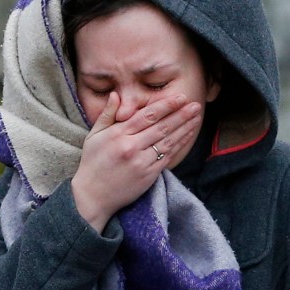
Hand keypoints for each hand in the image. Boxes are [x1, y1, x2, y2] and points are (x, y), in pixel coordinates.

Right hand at [71, 93, 201, 230]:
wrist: (92, 195)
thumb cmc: (92, 163)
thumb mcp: (93, 136)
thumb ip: (107, 114)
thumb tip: (115, 94)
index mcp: (118, 135)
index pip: (146, 116)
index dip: (165, 105)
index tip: (179, 97)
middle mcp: (131, 147)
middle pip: (161, 127)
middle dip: (181, 114)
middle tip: (195, 104)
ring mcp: (141, 162)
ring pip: (168, 141)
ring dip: (185, 128)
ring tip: (197, 117)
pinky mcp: (148, 175)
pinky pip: (168, 157)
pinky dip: (180, 145)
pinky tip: (188, 136)